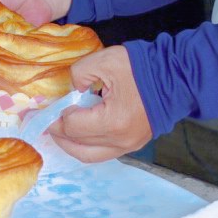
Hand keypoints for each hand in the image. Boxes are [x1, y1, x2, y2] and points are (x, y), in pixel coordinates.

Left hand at [49, 45, 152, 161]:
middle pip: (78, 146)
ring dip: (70, 144)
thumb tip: (71, 91)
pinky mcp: (134, 144)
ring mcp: (129, 146)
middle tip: (42, 123)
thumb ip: (79, 74)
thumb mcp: (105, 61)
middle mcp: (121, 141)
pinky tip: (77, 132)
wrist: (177, 77)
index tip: (40, 111)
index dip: (54, 119)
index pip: (73, 127)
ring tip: (57, 130)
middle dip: (57, 134)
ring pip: (89, 156)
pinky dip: (85, 145)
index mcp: (114, 121)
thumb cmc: (142, 67)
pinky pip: (102, 152)